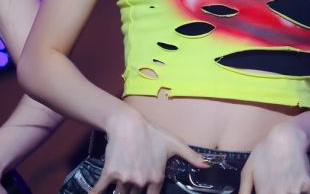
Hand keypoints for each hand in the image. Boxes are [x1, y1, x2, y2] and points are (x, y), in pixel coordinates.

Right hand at [90, 112, 206, 193]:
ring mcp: (125, 179)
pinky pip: (101, 190)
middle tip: (134, 182)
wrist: (127, 123)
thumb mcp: (175, 143)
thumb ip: (192, 156)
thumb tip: (208, 166)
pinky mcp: (110, 174)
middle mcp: (141, 181)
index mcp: (156, 178)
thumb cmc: (152, 132)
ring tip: (122, 183)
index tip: (144, 190)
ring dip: (120, 192)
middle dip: (134, 192)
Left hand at [239, 122, 309, 193]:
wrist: (285, 138)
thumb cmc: (264, 153)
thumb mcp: (248, 170)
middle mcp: (280, 192)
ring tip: (290, 189)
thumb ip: (244, 191)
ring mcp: (296, 189)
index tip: (267, 193)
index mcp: (264, 192)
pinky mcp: (309, 184)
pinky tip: (304, 191)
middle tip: (280, 189)